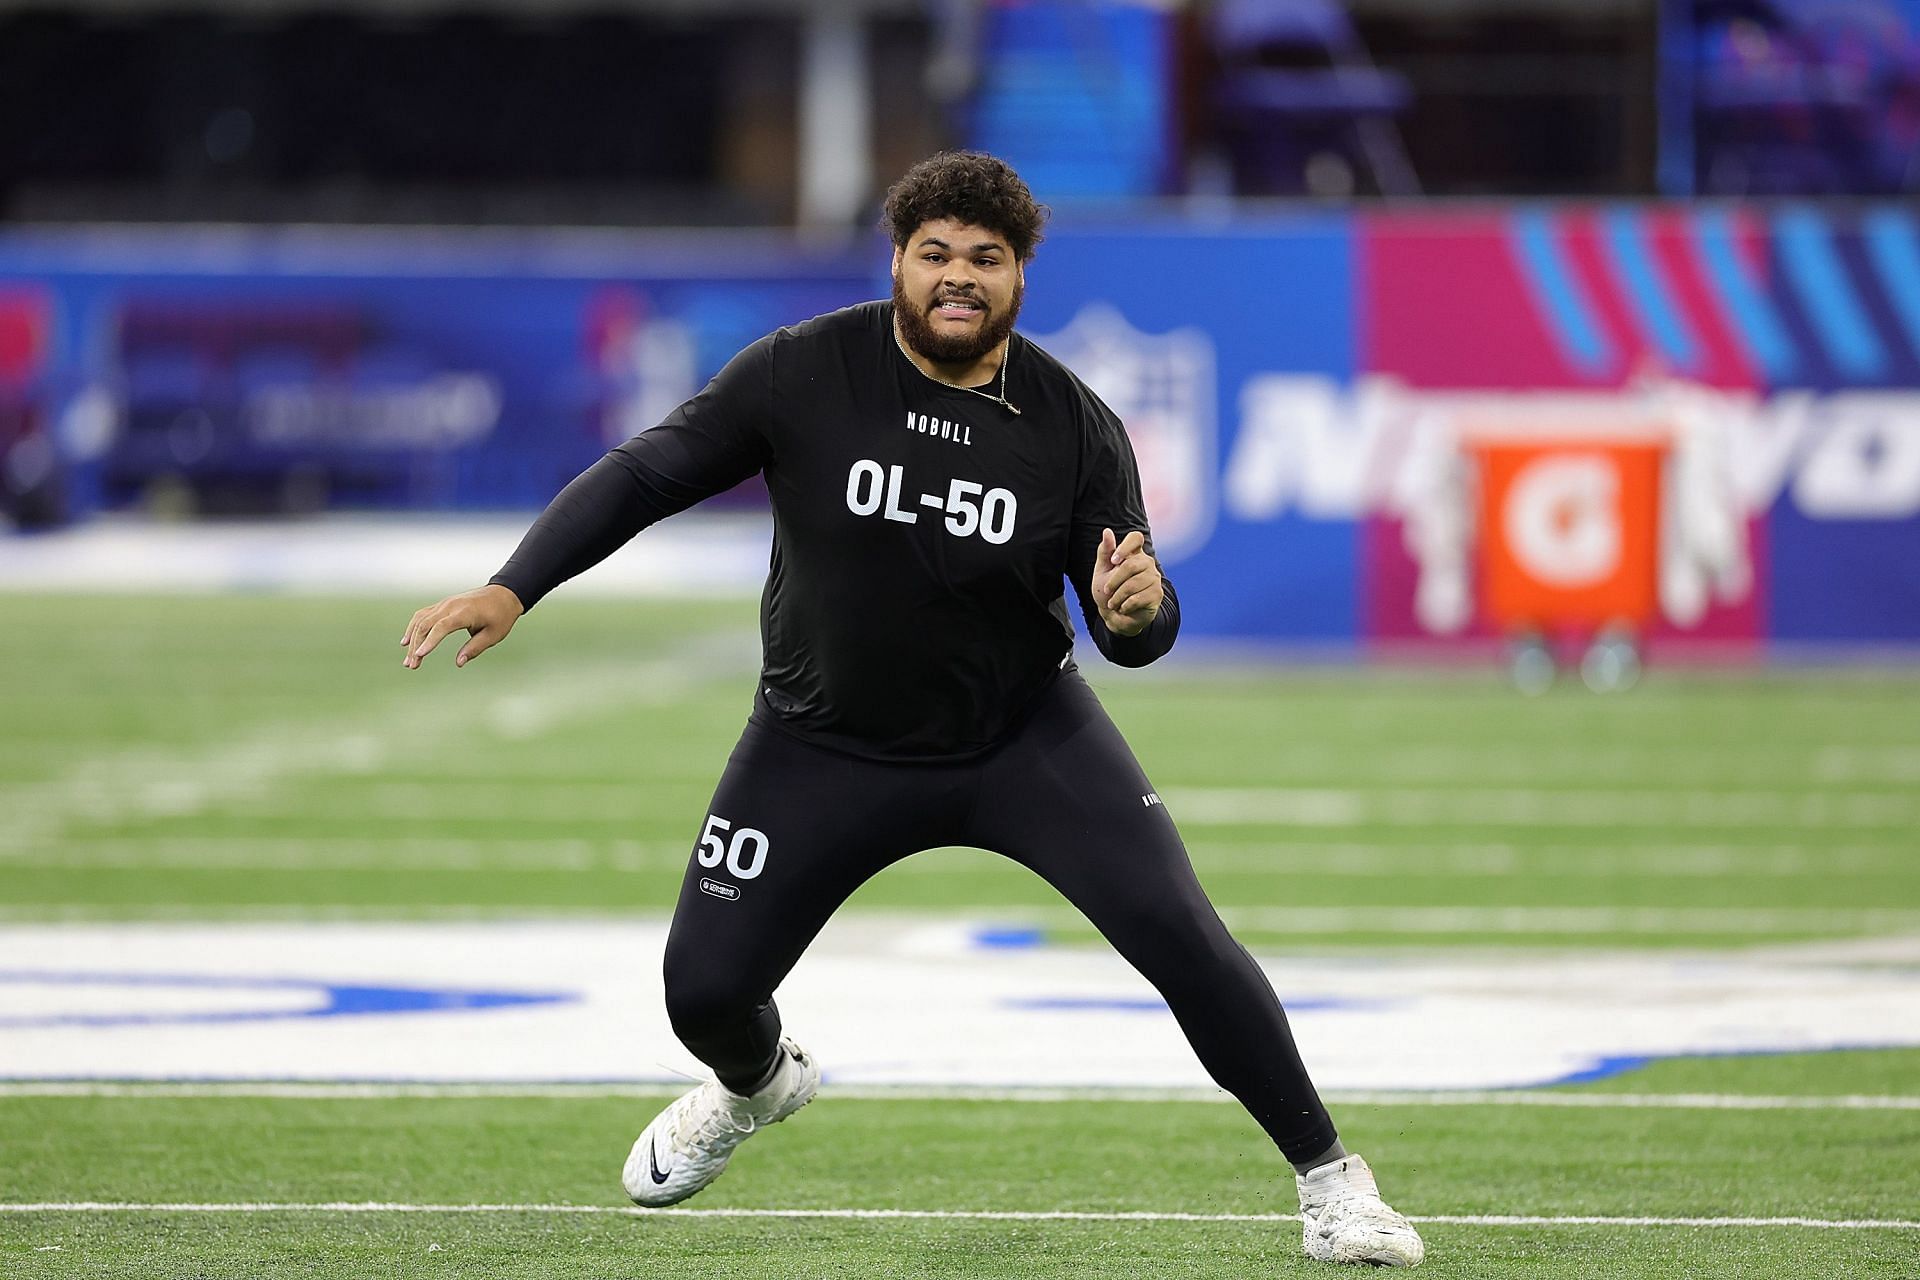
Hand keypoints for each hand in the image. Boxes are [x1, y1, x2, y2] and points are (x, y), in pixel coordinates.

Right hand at [402, 584, 523, 668]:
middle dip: (416, 645)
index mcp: (465, 612)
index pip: (442, 626)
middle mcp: (451, 606)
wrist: (503, 594)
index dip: (430, 641)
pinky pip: (423, 615)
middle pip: (426, 624)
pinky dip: (414, 627)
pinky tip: (407, 642)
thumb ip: (475, 648)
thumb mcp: (493, 635)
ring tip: (408, 660)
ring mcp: (445, 604)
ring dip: (412, 639)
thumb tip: (458, 663)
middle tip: (412, 666)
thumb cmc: (501, 616)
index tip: (419, 655)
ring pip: (421, 620)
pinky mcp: (442, 605)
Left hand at [1091, 528, 1161, 636]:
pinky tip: (1123, 608)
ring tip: (1112, 603)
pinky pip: (1138, 598)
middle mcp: (1147, 563)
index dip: (1125, 547)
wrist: (1115, 616)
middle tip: (1106, 591)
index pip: (1136, 538)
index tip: (1113, 561)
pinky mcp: (1157, 594)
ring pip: (1134, 583)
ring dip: (1117, 596)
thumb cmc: (1108, 591)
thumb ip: (1105, 552)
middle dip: (1114, 581)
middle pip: (1131, 565)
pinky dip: (1125, 605)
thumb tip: (1107, 531)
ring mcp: (1154, 578)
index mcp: (1134, 554)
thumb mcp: (1102, 571)